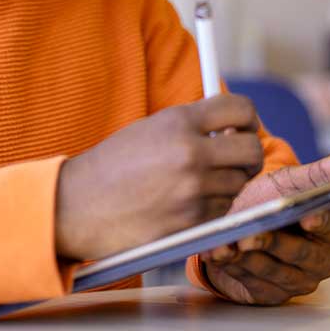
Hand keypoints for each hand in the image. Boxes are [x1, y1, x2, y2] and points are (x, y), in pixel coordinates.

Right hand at [55, 94, 263, 260]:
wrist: (78, 206)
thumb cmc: (113, 166)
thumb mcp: (150, 129)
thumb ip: (190, 125)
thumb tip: (231, 127)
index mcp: (179, 122)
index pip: (239, 109)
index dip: (248, 118)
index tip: (244, 127)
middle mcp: (191, 153)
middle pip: (251, 150)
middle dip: (247, 155)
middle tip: (235, 160)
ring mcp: (193, 190)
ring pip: (238, 184)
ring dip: (226, 184)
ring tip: (196, 184)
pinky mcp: (190, 222)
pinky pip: (222, 212)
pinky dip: (212, 209)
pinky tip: (186, 205)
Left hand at [202, 144, 329, 304]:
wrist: (242, 225)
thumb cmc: (273, 201)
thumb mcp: (294, 181)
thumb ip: (326, 170)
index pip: (328, 226)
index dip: (317, 221)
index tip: (306, 216)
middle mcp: (319, 262)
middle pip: (297, 254)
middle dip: (272, 243)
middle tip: (250, 235)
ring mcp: (295, 282)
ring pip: (272, 271)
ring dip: (247, 258)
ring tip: (227, 243)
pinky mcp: (270, 295)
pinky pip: (252, 284)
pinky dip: (233, 268)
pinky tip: (218, 254)